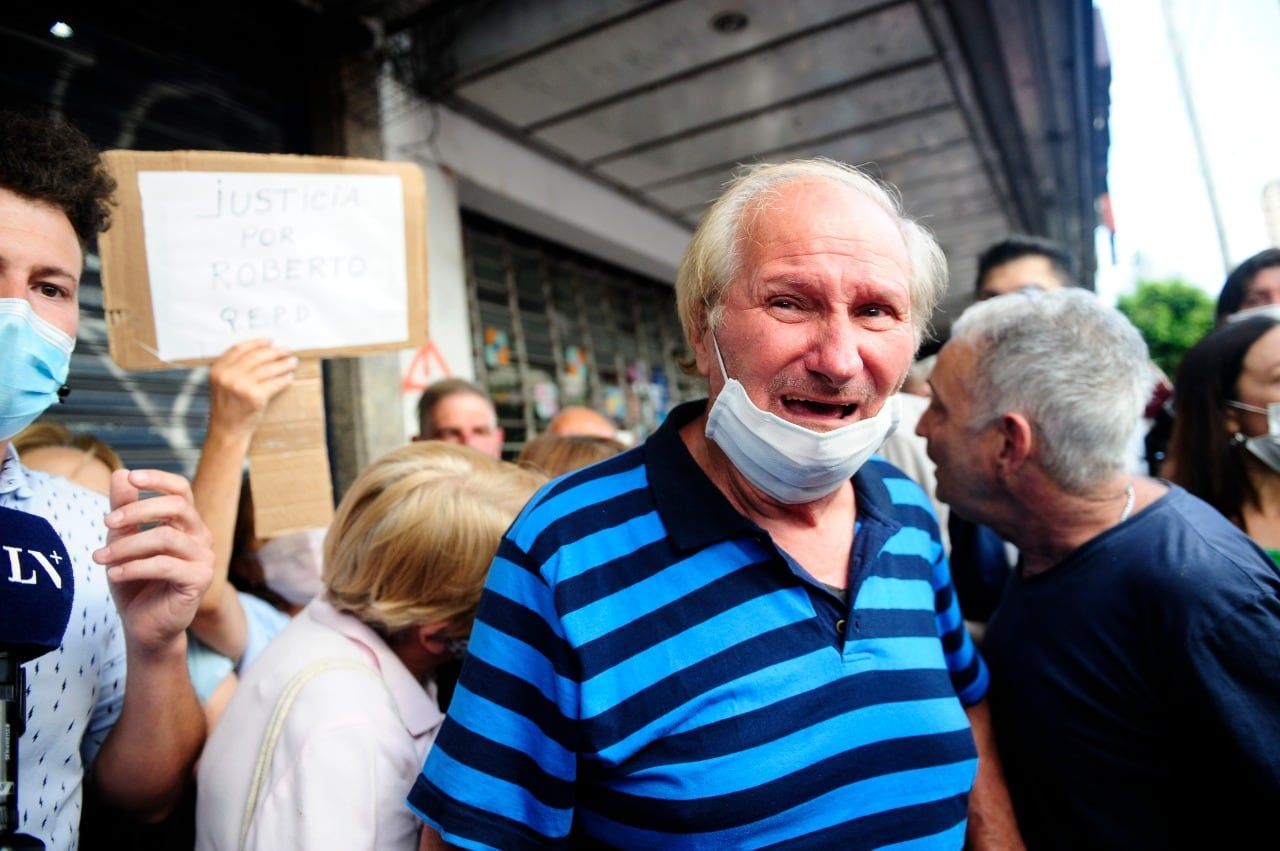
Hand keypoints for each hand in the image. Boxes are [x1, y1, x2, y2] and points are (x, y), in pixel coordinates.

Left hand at [94, 469, 213, 653]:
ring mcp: (204, 558)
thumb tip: (120, 474)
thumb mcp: (123, 543)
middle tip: (106, 522)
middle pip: (177, 506)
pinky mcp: (199, 579)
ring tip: (102, 559)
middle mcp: (200, 537)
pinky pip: (164, 564)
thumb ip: (124, 512)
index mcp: (186, 524)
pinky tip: (113, 574)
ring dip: (127, 545)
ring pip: (165, 536)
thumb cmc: (136, 583)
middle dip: (137, 510)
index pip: (181, 490)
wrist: (144, 626)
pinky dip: (133, 567)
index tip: (131, 478)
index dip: (159, 479)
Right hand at [208, 339, 297, 437]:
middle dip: (275, 352)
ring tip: (292, 362)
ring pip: (269, 368)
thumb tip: (261, 351)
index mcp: (218, 369)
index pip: (240, 348)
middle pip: (257, 356)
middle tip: (287, 351)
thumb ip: (233, 367)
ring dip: (284, 364)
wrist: (227, 429)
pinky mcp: (255, 396)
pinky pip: (275, 383)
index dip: (257, 343)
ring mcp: (242, 386)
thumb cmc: (227, 407)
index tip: (270, 341)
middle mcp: (228, 376)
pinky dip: (284, 379)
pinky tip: (289, 377)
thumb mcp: (221, 383)